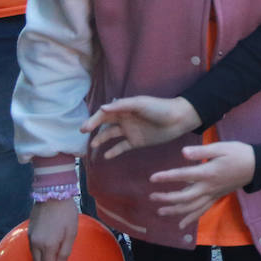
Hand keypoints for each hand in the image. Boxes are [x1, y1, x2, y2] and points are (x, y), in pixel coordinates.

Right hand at [28, 198, 78, 260]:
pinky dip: (38, 248)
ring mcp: (30, 237)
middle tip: (58, 254)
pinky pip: (32, 246)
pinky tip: (48, 239)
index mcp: (48, 245)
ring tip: (54, 246)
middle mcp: (36, 243)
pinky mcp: (29, 231)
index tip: (63, 258)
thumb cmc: (66, 213)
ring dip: (42, 255)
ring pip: (34, 255)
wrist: (53, 195)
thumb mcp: (71, 232)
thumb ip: (65, 251)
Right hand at [83, 96, 200, 158]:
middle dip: (93, 128)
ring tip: (93, 146)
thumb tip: (102, 108)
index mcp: (125, 108)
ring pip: (111, 135)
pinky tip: (106, 156)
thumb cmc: (159, 108)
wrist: (178, 119)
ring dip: (101, 140)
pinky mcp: (137, 141)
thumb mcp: (140, 104)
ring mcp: (130, 131)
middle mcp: (125, 119)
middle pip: (105, 124)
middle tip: (83, 134)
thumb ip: (121, 106)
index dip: (94, 120)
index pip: (105, 113)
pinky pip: (122, 147)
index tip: (84, 128)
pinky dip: (113, 151)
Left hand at [150, 142, 254, 227]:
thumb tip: (183, 153)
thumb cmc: (238, 153)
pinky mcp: (216, 197)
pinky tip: (181, 224)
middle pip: (184, 197)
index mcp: (208, 173)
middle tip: (152, 197)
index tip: (152, 178)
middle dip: (167, 198)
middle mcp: (208, 187)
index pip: (183, 176)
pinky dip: (191, 218)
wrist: (256, 166)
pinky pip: (202, 211)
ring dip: (175, 211)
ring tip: (160, 212)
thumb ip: (201, 152)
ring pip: (191, 207)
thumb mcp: (221, 147)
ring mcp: (212, 195)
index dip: (167, 177)